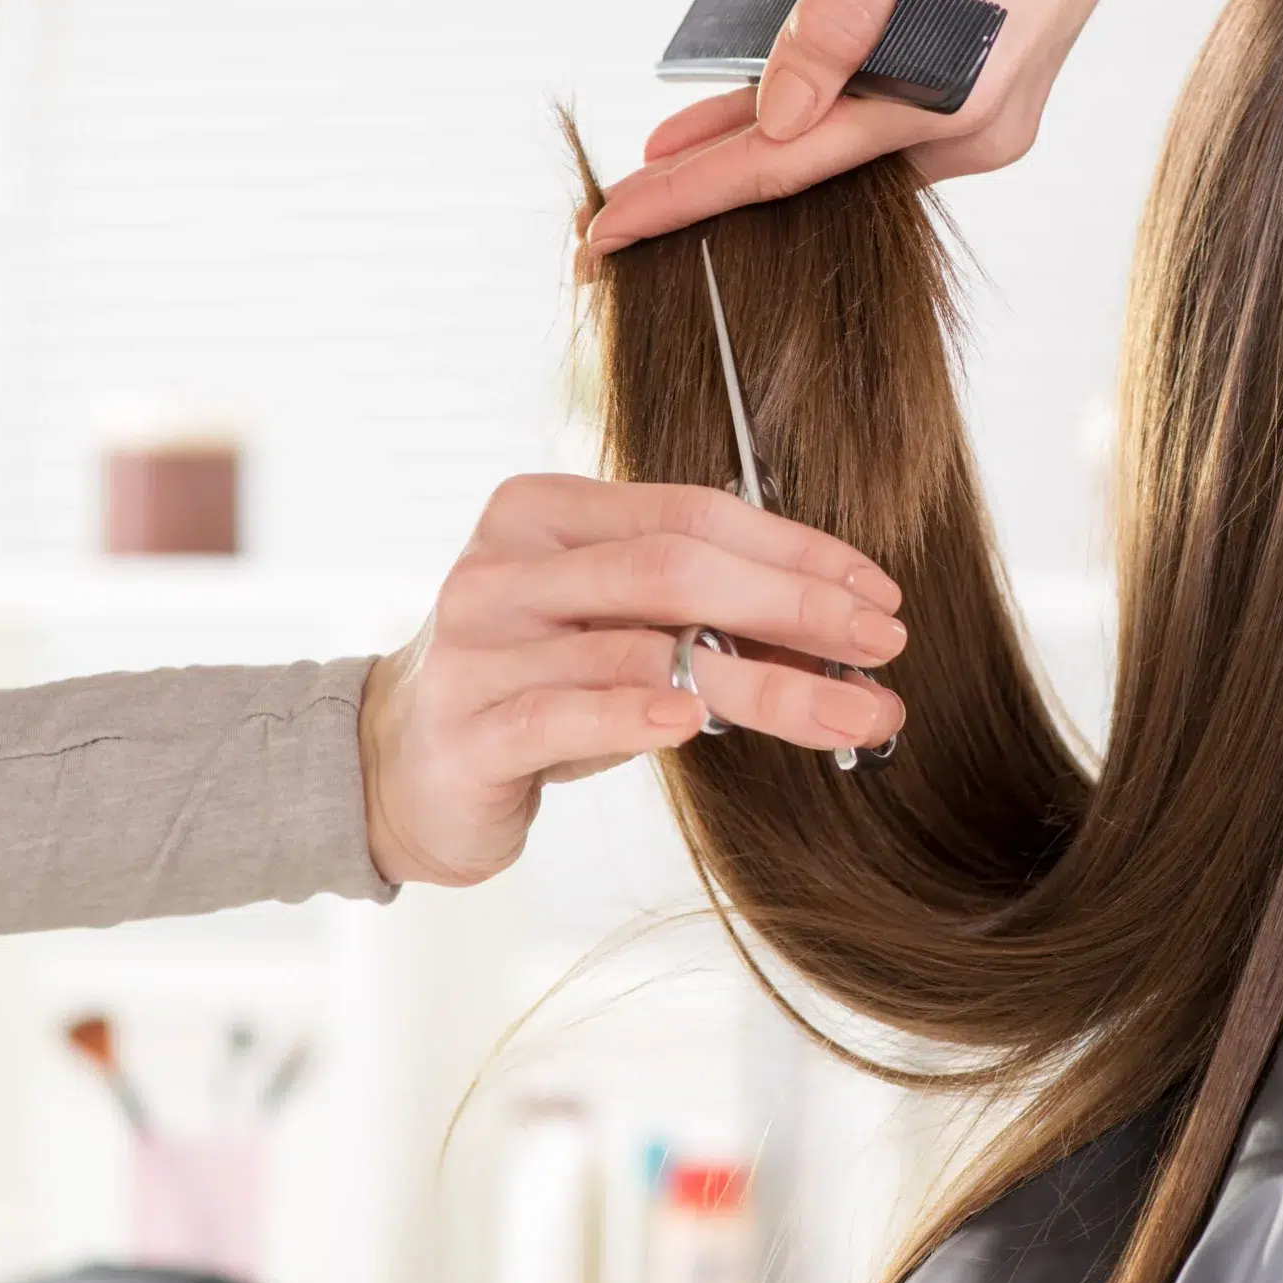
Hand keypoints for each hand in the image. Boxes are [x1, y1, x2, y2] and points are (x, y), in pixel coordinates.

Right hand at [355, 474, 908, 886]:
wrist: (398, 771)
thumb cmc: (535, 687)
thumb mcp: (614, 631)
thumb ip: (700, 612)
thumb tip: (842, 627)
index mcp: (544, 511)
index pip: (693, 512)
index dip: (795, 550)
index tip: (876, 592)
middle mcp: (505, 564)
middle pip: (675, 568)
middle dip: (794, 606)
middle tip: (884, 644)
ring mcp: (477, 643)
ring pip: (640, 649)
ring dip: (766, 687)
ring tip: (850, 714)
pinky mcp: (465, 727)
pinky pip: (565, 712)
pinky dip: (639, 714)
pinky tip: (698, 725)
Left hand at [577, 0, 1153, 259]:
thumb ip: (838, 14)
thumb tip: (776, 117)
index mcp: (957, 94)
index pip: (796, 163)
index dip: (694, 195)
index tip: (608, 229)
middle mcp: (978, 132)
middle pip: (819, 174)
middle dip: (717, 189)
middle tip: (613, 220)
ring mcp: (988, 126)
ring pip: (850, 151)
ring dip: (766, 149)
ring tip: (667, 161)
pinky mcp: (986, 103)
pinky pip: (882, 126)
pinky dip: (819, 120)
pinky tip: (755, 118)